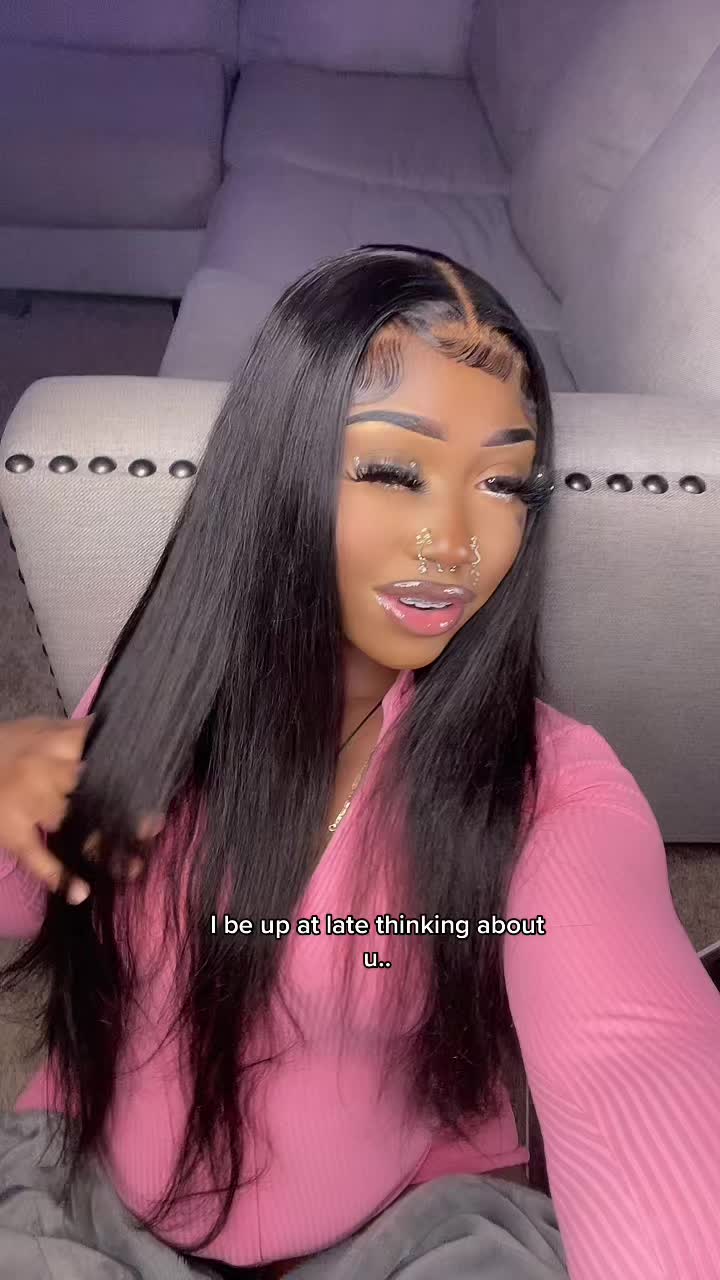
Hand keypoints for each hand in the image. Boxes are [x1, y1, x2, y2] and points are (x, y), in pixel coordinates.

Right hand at [0, 715, 163, 903]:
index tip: (155, 786)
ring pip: (76, 828)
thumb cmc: (6, 747)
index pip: (103, 758)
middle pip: (96, 794)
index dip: (132, 774)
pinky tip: (80, 892)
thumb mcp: (42, 728)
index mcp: (55, 743)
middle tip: (154, 827)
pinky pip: (38, 858)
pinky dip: (58, 877)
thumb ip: (78, 734)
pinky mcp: (13, 834)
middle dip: (127, 811)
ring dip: (105, 848)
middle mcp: (45, 773)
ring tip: (134, 864)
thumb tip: (120, 735)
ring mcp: (29, 805)